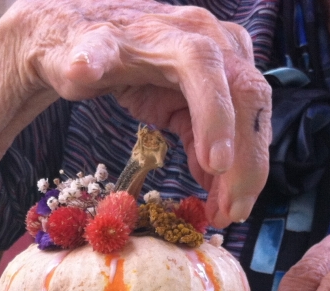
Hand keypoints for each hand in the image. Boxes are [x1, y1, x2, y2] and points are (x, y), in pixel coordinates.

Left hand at [17, 0, 271, 227]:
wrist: (96, 35)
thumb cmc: (86, 48)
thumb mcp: (77, 56)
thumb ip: (85, 63)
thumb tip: (82, 67)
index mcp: (177, 36)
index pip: (206, 68)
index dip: (216, 115)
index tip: (214, 165)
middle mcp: (213, 44)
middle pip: (246, 99)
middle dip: (244, 160)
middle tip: (229, 212)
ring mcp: (225, 65)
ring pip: (252, 118)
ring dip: (244, 172)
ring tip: (225, 215)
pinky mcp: (222, 90)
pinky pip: (236, 130)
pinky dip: (230, 168)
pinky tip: (216, 199)